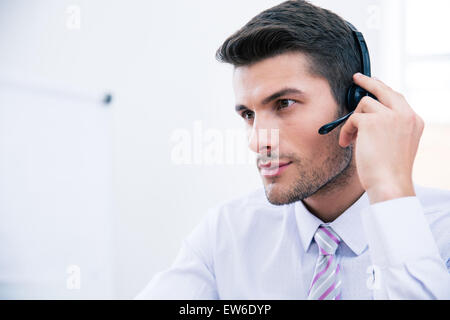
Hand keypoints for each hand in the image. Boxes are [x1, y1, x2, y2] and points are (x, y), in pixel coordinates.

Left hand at [339, 73, 424, 203]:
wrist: (389, 183)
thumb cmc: (389, 171)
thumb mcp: (396, 144)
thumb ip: (388, 127)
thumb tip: (365, 116)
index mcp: (414, 121)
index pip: (397, 98)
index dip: (383, 90)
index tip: (373, 84)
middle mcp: (405, 115)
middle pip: (384, 89)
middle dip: (368, 81)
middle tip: (356, 78)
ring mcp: (389, 116)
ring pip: (364, 104)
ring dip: (353, 121)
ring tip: (351, 138)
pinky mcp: (372, 121)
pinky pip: (352, 118)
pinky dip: (345, 130)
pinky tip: (346, 143)